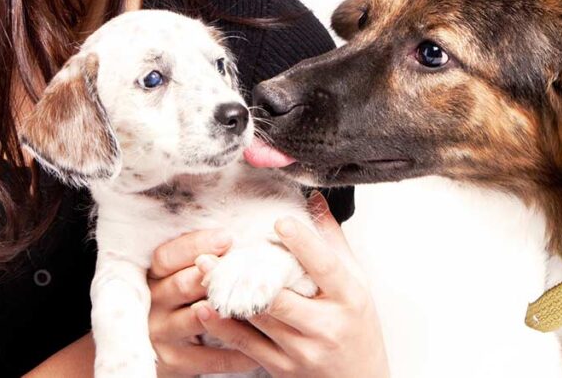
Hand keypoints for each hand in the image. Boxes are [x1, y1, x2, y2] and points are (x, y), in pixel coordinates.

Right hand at [147, 229, 260, 376]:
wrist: (159, 353)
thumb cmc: (182, 303)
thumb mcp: (178, 278)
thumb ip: (199, 261)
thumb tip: (237, 238)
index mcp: (152, 278)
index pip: (166, 257)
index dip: (194, 245)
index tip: (227, 238)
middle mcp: (153, 305)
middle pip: (182, 284)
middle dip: (217, 276)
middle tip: (250, 268)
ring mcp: (162, 335)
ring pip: (197, 319)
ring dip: (229, 311)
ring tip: (259, 302)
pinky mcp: (175, 363)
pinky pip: (211, 357)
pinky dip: (238, 352)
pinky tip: (261, 345)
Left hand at [192, 193, 389, 377]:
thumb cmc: (357, 325)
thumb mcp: (355, 281)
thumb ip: (332, 241)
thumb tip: (315, 200)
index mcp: (349, 297)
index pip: (324, 266)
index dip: (302, 243)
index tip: (279, 222)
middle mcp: (326, 325)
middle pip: (279, 295)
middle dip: (244, 272)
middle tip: (215, 250)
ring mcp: (302, 350)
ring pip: (257, 319)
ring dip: (226, 294)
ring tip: (203, 269)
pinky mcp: (283, 367)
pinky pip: (246, 345)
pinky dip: (222, 326)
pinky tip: (204, 308)